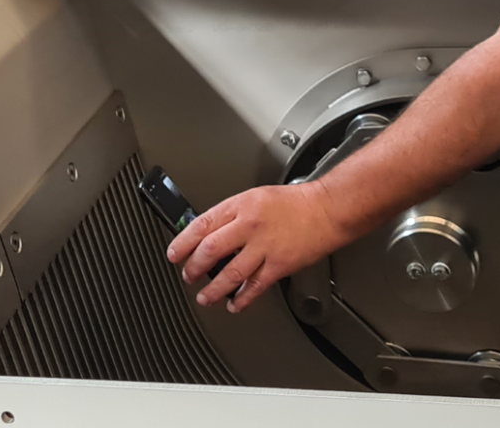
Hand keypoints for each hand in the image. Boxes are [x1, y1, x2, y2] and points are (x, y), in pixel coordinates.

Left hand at [168, 182, 346, 312]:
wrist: (325, 210)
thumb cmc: (292, 203)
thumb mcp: (254, 197)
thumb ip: (232, 214)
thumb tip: (209, 232)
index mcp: (241, 205)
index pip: (203, 224)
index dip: (183, 241)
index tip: (174, 253)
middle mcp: (250, 225)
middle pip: (211, 249)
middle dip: (195, 266)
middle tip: (188, 275)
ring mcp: (264, 246)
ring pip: (230, 273)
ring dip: (214, 288)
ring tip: (205, 297)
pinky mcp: (279, 265)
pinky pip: (255, 286)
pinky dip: (242, 298)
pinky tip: (234, 303)